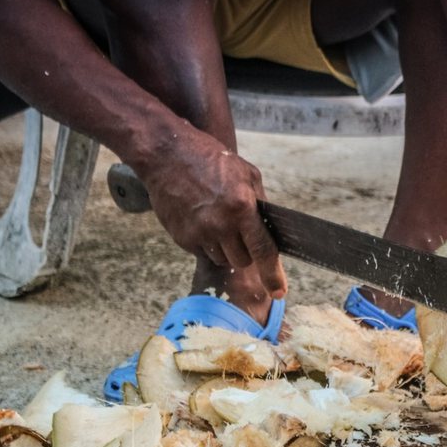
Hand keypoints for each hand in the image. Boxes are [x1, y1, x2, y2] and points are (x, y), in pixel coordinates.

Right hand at [131, 127, 287, 297]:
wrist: (167, 155)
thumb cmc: (211, 159)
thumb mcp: (247, 174)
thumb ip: (260, 204)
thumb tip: (271, 230)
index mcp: (242, 207)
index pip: (263, 250)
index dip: (273, 275)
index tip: (279, 291)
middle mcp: (221, 225)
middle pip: (243, 261)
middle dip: (246, 252)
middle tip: (240, 233)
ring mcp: (199, 233)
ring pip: (222, 259)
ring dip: (226, 248)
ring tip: (218, 221)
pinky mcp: (182, 238)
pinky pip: (202, 252)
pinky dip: (207, 243)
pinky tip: (202, 220)